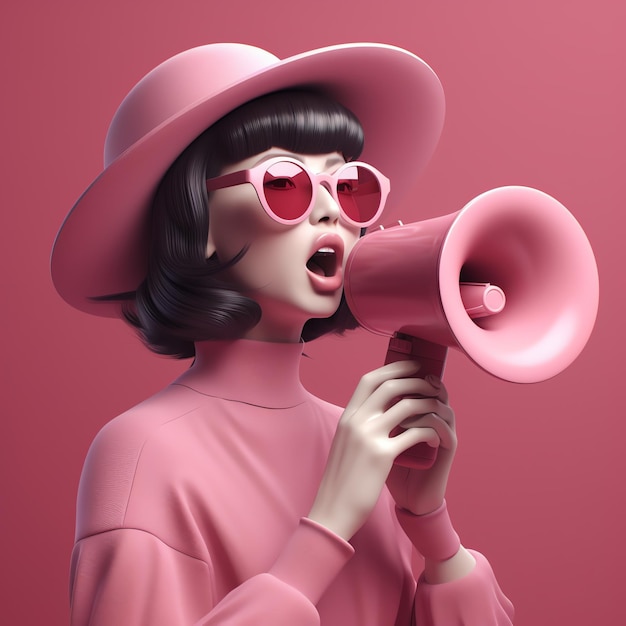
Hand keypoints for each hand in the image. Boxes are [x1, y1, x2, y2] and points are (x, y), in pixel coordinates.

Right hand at [308, 360, 449, 539]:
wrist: (332, 509)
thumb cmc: (341, 479)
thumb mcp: (344, 443)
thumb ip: (358, 425)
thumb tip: (377, 411)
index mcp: (347, 416)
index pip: (369, 380)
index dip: (393, 368)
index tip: (411, 367)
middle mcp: (356, 421)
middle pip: (389, 386)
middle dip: (415, 380)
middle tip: (432, 384)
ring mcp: (368, 437)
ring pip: (406, 406)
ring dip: (427, 403)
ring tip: (438, 407)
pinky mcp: (382, 456)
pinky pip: (413, 433)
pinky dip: (429, 431)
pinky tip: (436, 437)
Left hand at [386, 375, 456, 515]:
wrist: (411, 500)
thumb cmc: (394, 470)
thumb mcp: (381, 441)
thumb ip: (377, 421)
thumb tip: (357, 399)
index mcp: (422, 415)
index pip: (421, 385)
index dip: (407, 374)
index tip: (388, 370)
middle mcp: (436, 420)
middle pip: (436, 388)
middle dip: (415, 381)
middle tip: (398, 382)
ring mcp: (444, 433)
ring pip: (441, 405)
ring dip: (418, 403)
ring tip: (397, 408)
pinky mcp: (447, 450)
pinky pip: (442, 427)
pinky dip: (425, 423)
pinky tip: (407, 426)